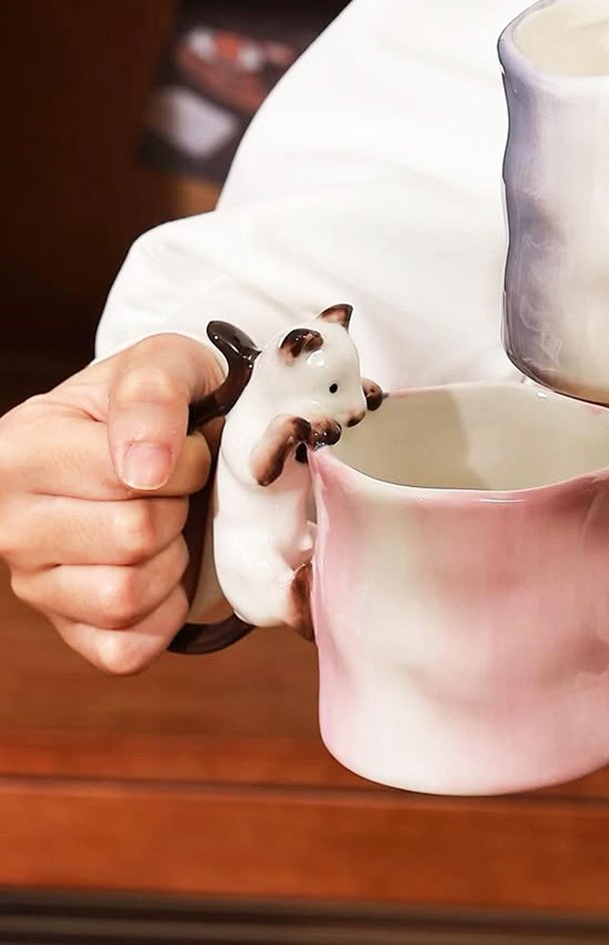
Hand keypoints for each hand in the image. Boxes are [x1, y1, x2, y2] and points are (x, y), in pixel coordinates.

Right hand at [0, 335, 222, 672]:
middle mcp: (8, 524)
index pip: (132, 480)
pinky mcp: (67, 630)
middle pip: (133, 538)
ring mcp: (31, 585)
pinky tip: (163, 571)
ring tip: (166, 524)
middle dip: (179, 508)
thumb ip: (152, 394)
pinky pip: (127, 649)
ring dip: (172, 560)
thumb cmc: (161, 402)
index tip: (183, 445)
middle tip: (175, 488)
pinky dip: (163, 615)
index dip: (186, 462)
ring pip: (126, 598)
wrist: (166, 443)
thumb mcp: (164, 364)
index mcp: (18, 449)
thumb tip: (145, 469)